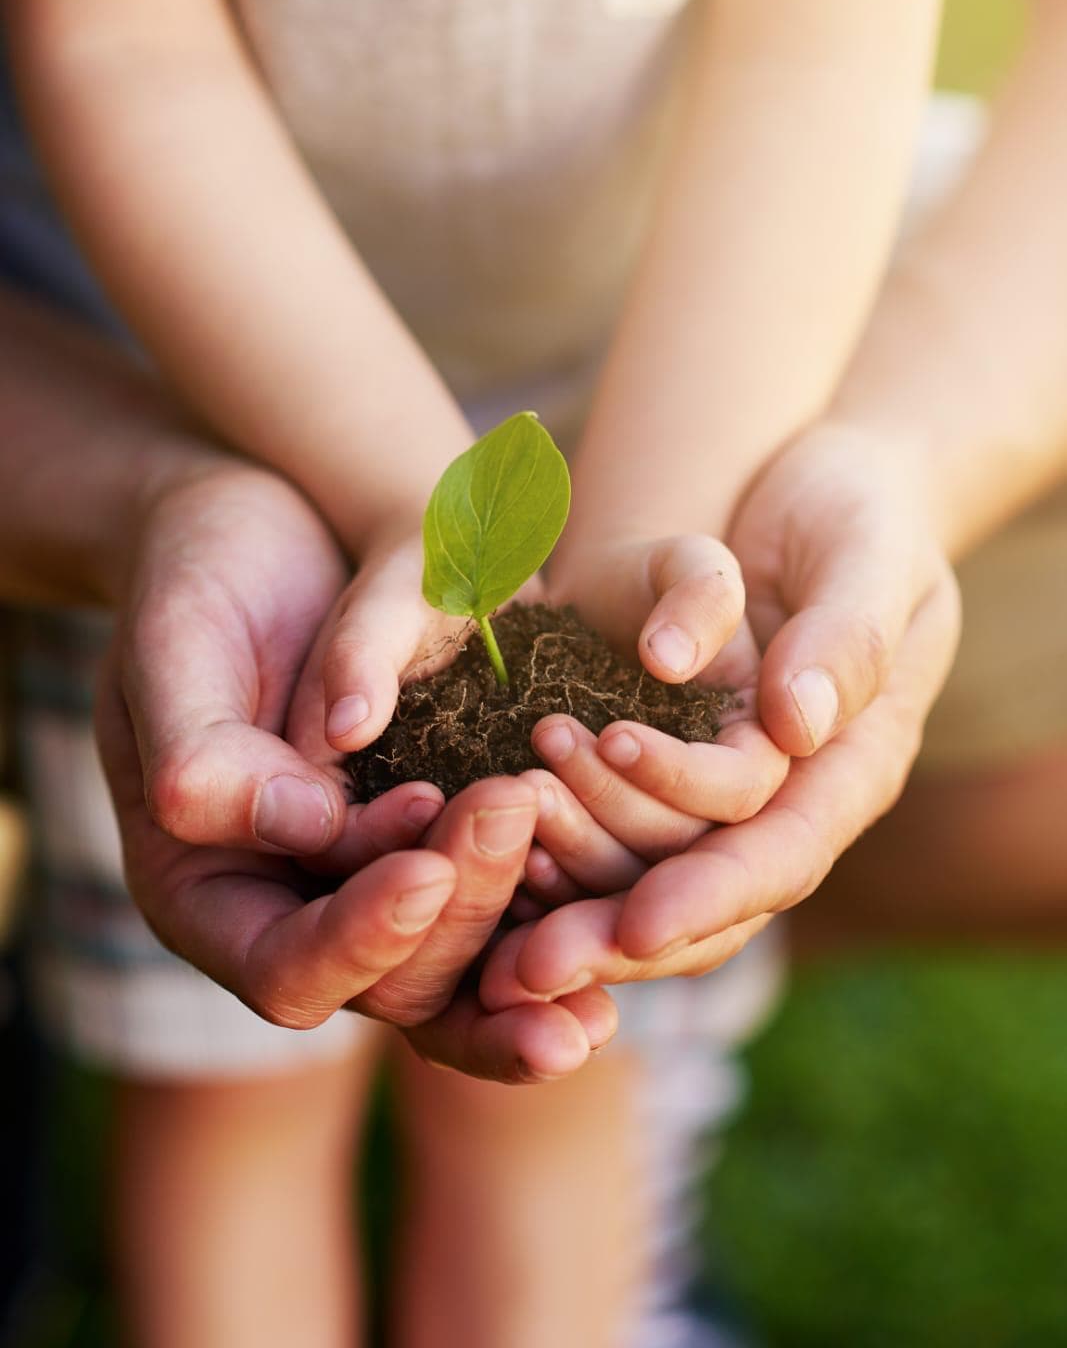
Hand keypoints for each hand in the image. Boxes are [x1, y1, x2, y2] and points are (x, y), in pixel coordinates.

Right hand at [104, 458, 614, 1080]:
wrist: (266, 526)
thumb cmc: (193, 577)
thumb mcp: (171, 645)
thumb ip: (204, 751)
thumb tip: (303, 826)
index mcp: (207, 890)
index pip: (285, 969)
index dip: (359, 938)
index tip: (424, 869)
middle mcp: (300, 905)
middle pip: (394, 982)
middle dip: (463, 914)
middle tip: (514, 812)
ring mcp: (376, 876)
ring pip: (463, 962)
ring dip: (529, 936)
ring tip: (601, 888)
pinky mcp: (440, 834)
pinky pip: (502, 900)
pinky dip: (557, 907)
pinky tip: (625, 903)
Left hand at [480, 422, 959, 1003]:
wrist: (803, 489)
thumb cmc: (852, 511)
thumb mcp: (866, 552)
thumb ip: (844, 636)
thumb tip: (796, 724)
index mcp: (851, 768)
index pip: (781, 852)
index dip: (709, 894)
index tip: (636, 925)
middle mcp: (787, 801)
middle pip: (706, 899)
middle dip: (616, 935)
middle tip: (526, 968)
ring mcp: (722, 794)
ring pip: (647, 876)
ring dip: (568, 890)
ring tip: (487, 886)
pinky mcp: (663, 770)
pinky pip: (609, 835)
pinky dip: (549, 853)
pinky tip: (484, 860)